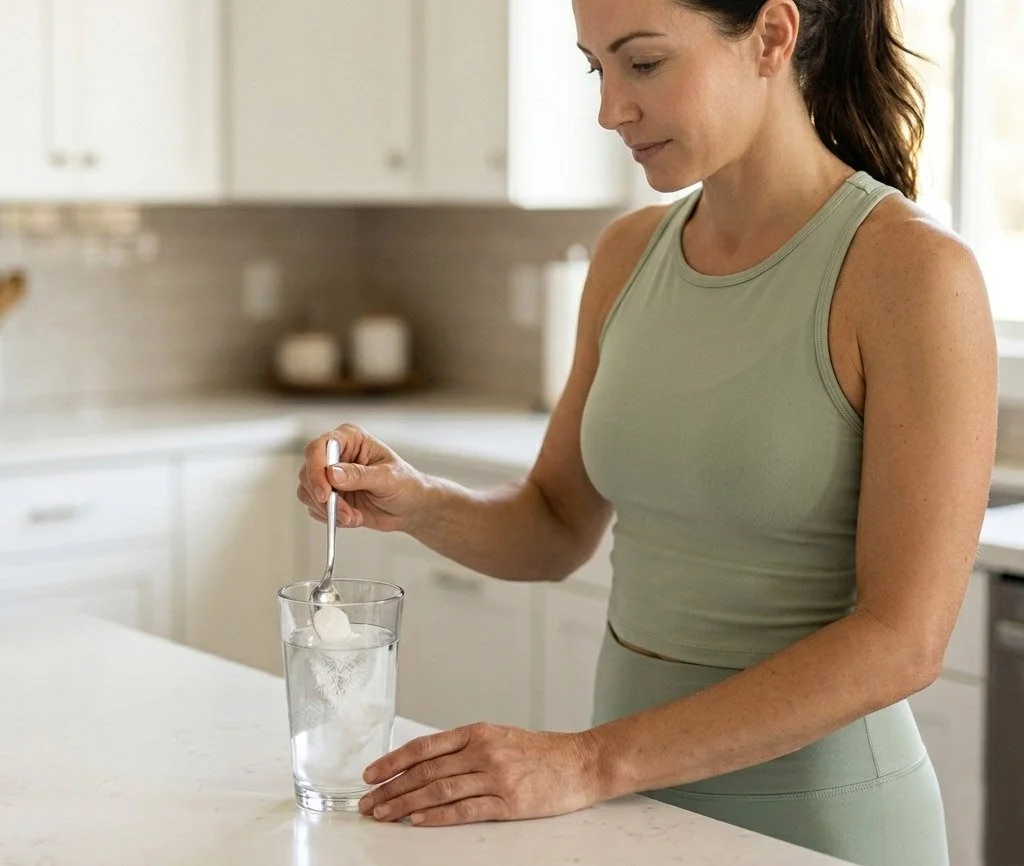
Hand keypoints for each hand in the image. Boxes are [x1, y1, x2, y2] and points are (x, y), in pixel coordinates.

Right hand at [297, 423, 427, 532]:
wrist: (410, 507)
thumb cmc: (405, 484)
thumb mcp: (387, 478)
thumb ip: (360, 475)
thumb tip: (332, 473)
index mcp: (350, 438)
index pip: (319, 447)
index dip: (316, 469)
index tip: (325, 493)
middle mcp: (335, 455)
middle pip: (308, 470)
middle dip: (323, 497)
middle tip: (344, 513)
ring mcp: (329, 476)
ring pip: (308, 491)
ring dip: (329, 510)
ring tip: (354, 516)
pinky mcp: (328, 496)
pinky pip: (316, 508)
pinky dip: (332, 518)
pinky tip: (354, 518)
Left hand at [357, 722, 600, 826]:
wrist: (582, 762)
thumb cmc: (542, 752)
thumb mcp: (500, 738)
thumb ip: (466, 749)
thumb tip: (425, 765)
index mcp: (478, 733)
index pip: (424, 746)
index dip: (393, 761)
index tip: (370, 774)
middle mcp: (483, 751)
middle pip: (426, 770)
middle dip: (391, 788)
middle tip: (367, 803)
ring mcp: (496, 776)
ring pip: (439, 789)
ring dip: (405, 803)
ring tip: (383, 815)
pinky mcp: (510, 802)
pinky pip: (466, 809)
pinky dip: (438, 815)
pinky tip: (418, 820)